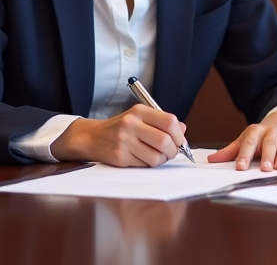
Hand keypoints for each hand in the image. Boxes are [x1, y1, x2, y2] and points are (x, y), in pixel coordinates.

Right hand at [50, 105, 186, 166]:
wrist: (93, 137)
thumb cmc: (121, 128)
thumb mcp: (141, 118)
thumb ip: (162, 123)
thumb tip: (183, 130)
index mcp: (140, 111)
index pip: (169, 122)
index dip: (179, 135)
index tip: (180, 141)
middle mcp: (131, 124)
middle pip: (164, 141)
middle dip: (172, 151)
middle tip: (170, 152)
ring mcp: (124, 141)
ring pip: (156, 157)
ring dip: (161, 160)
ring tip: (156, 156)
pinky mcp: (119, 156)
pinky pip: (144, 165)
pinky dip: (148, 165)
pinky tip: (142, 158)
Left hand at [208, 109, 276, 170]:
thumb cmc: (261, 135)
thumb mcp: (245, 139)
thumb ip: (230, 151)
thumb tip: (212, 160)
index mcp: (254, 132)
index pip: (248, 143)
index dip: (244, 155)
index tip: (240, 167)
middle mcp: (269, 132)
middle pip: (267, 144)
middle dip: (266, 156)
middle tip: (264, 168)